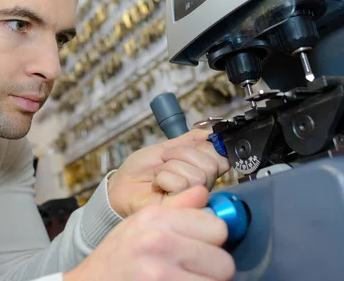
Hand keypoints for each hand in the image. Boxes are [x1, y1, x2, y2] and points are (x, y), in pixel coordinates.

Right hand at [65, 186, 234, 280]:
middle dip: (212, 268)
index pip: (217, 227)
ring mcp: (160, 273)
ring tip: (185, 277)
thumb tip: (203, 192)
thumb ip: (176, 207)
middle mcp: (159, 242)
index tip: (202, 245)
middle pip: (222, 261)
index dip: (212, 240)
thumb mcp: (140, 222)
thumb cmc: (117, 256)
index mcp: (156, 218)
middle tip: (194, 269)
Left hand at [108, 129, 229, 217]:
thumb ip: (191, 140)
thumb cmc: (142, 170)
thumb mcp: (168, 147)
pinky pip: (182, 185)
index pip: (222, 156)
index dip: (202, 148)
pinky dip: (164, 178)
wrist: (121, 185)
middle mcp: (202, 187)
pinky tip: (156, 185)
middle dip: (182, 154)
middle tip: (165, 160)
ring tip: (159, 173)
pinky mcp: (179, 209)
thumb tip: (212, 133)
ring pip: (197, 175)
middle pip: (211, 165)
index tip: (180, 149)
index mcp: (203, 172)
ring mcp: (192, 200)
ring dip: (170, 167)